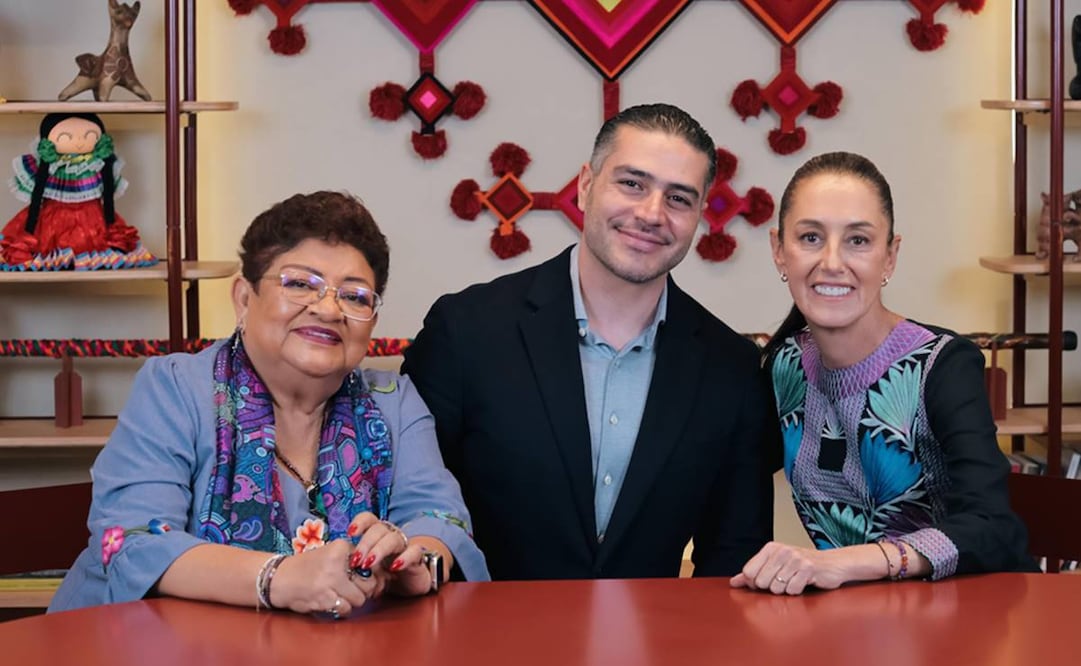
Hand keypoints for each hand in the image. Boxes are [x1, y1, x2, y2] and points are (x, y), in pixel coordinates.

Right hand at [269, 539, 379, 615]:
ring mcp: (330, 581)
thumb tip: (382, 578)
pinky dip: (342, 609)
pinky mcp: (324, 598)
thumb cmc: (309, 567)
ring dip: (352, 601)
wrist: (279, 578)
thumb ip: (353, 561)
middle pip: (369, 583)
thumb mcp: (331, 554)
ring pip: (360, 599)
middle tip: (353, 590)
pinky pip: (346, 609)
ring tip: (340, 596)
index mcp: (340, 547)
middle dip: (364, 591)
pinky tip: (332, 602)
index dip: (371, 575)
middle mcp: (337, 562)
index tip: (363, 579)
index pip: (371, 564)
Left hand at [346, 513, 426, 595]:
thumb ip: (355, 563)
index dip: (360, 522)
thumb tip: (335, 566)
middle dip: (365, 543)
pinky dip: (404, 558)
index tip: (350, 533)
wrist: (408, 585)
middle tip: (356, 560)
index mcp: (376, 534)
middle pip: (379, 529)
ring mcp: (404, 545)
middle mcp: (390, 535)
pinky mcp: (417, 557)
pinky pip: (414, 551)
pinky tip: (395, 567)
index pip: (369, 518)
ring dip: (379, 550)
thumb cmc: (383, 574)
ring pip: (393, 538)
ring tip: (369, 564)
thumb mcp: (366, 569)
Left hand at [730, 541, 849, 595]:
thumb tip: (734, 582)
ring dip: (786, 590)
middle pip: (761, 582)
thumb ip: (753, 573)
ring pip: (777, 588)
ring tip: (794, 580)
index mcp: (770, 548)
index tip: (766, 581)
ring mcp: (795, 559)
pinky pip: (793, 590)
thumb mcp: (775, 564)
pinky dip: (797, 591)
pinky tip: (804, 582)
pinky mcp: (808, 568)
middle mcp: (781, 550)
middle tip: (784, 580)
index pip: (749, 572)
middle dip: (771, 587)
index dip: (754, 583)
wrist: (833, 563)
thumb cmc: (801, 566)